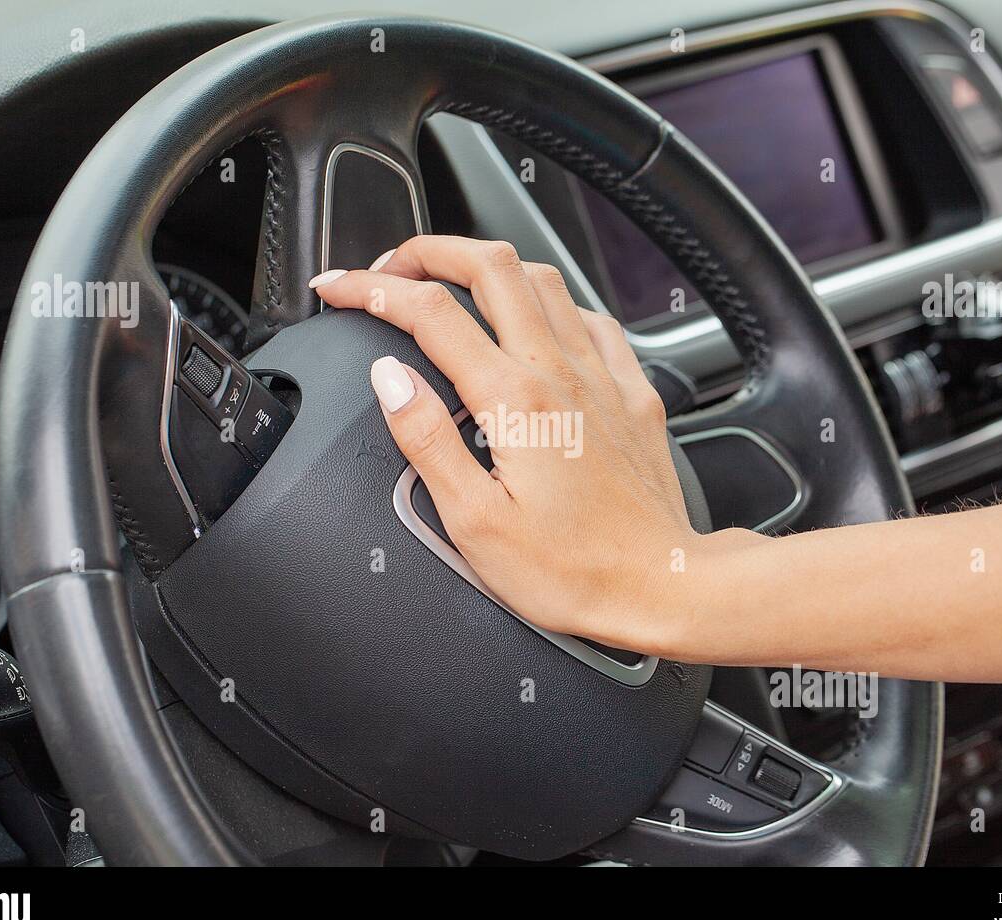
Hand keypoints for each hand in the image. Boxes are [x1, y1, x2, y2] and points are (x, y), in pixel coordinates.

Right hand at [310, 236, 703, 653]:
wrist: (662, 587)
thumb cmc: (574, 570)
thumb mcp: (475, 522)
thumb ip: (427, 439)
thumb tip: (390, 379)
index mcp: (515, 400)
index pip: (428, 313)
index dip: (371, 288)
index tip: (339, 289)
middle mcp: (561, 373)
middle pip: (491, 265)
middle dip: (429, 250)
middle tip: (392, 267)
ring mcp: (602, 376)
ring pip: (545, 279)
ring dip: (489, 266)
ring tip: (452, 282)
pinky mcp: (632, 393)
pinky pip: (591, 317)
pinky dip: (551, 302)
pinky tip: (537, 322)